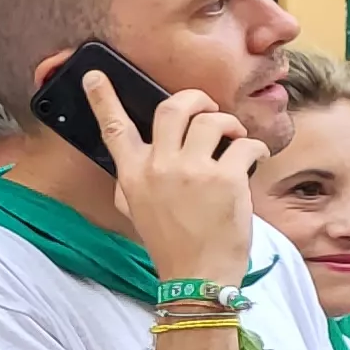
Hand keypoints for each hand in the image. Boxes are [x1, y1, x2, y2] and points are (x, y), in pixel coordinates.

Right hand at [86, 75, 260, 288]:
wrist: (197, 275)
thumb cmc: (170, 243)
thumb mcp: (136, 211)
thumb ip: (132, 180)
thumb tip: (134, 158)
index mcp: (133, 174)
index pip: (114, 128)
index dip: (103, 98)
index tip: (94, 74)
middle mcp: (158, 167)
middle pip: (173, 107)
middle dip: (195, 100)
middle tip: (206, 109)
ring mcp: (192, 171)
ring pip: (212, 120)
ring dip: (229, 124)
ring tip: (235, 138)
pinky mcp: (225, 179)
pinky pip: (246, 144)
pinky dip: (255, 148)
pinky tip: (254, 160)